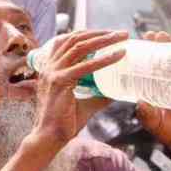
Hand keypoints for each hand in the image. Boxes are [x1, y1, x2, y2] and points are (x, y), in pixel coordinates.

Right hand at [33, 30, 127, 146]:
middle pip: (75, 38)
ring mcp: (53, 73)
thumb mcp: (84, 104)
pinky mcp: (59, 82)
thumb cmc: (64, 123)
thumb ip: (98, 95)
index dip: (89, 34)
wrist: (49, 138)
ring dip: (103, 39)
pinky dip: (104, 59)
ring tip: (122, 37)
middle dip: (100, 32)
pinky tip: (119, 56)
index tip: (109, 34)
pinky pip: (85, 66)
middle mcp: (50, 67)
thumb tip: (117, 90)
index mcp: (52, 68)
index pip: (69, 41)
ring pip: (79, 47)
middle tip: (121, 33)